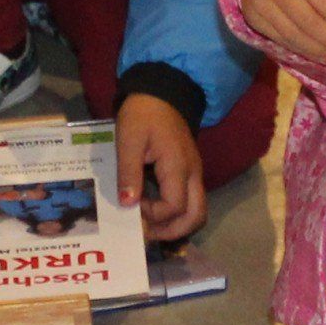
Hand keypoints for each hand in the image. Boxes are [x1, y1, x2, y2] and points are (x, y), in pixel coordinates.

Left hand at [114, 92, 206, 242]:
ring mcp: (195, 173)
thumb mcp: (129, 140)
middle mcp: (193, 173)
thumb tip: (128, 204)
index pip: (175, 206)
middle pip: (197, 216)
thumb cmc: (143, 114)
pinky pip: (191, 201)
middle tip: (147, 232)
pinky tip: (154, 211)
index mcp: (179, 166)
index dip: (153, 214)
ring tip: (151, 225)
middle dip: (173, 231)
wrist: (161, 92)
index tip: (133, 204)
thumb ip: (128, 172)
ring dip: (176, 225)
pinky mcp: (190, 172)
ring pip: (197, 211)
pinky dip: (176, 213)